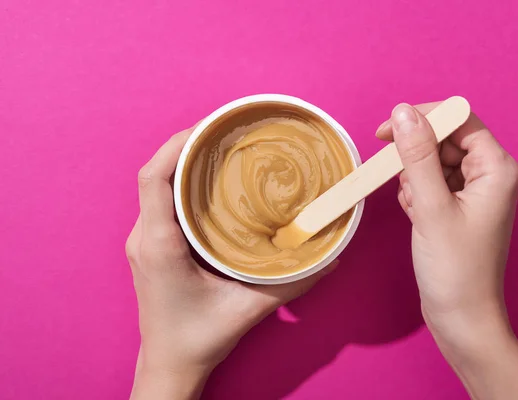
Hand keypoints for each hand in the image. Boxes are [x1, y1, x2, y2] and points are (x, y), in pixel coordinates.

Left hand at [126, 126, 336, 398]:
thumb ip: (292, 283)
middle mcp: (146, 236)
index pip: (154, 178)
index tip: (209, 126)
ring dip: (184, 161)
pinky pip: (162, 200)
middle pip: (157, 173)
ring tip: (220, 148)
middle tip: (225, 131)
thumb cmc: (200, 338)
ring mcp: (145, 239)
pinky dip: (183, 182)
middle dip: (187, 144)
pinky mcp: (152, 244)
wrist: (170, 362)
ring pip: (158, 184)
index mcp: (161, 245)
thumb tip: (330, 256)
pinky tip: (210, 181)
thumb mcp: (249, 309)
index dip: (177, 144)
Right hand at [377, 103, 517, 398]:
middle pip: (443, 139)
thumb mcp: (430, 206)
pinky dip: (415, 194)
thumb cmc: (455, 268)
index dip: (422, 118)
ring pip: (432, 162)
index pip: (458, 119)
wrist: (460, 317)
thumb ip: (416, 155)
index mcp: (496, 168)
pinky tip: (415, 217)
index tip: (386, 132)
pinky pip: (429, 182)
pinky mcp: (456, 207)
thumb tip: (402, 112)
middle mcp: (488, 174)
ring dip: (412, 179)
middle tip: (400, 182)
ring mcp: (472, 192)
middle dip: (415, 157)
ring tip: (415, 210)